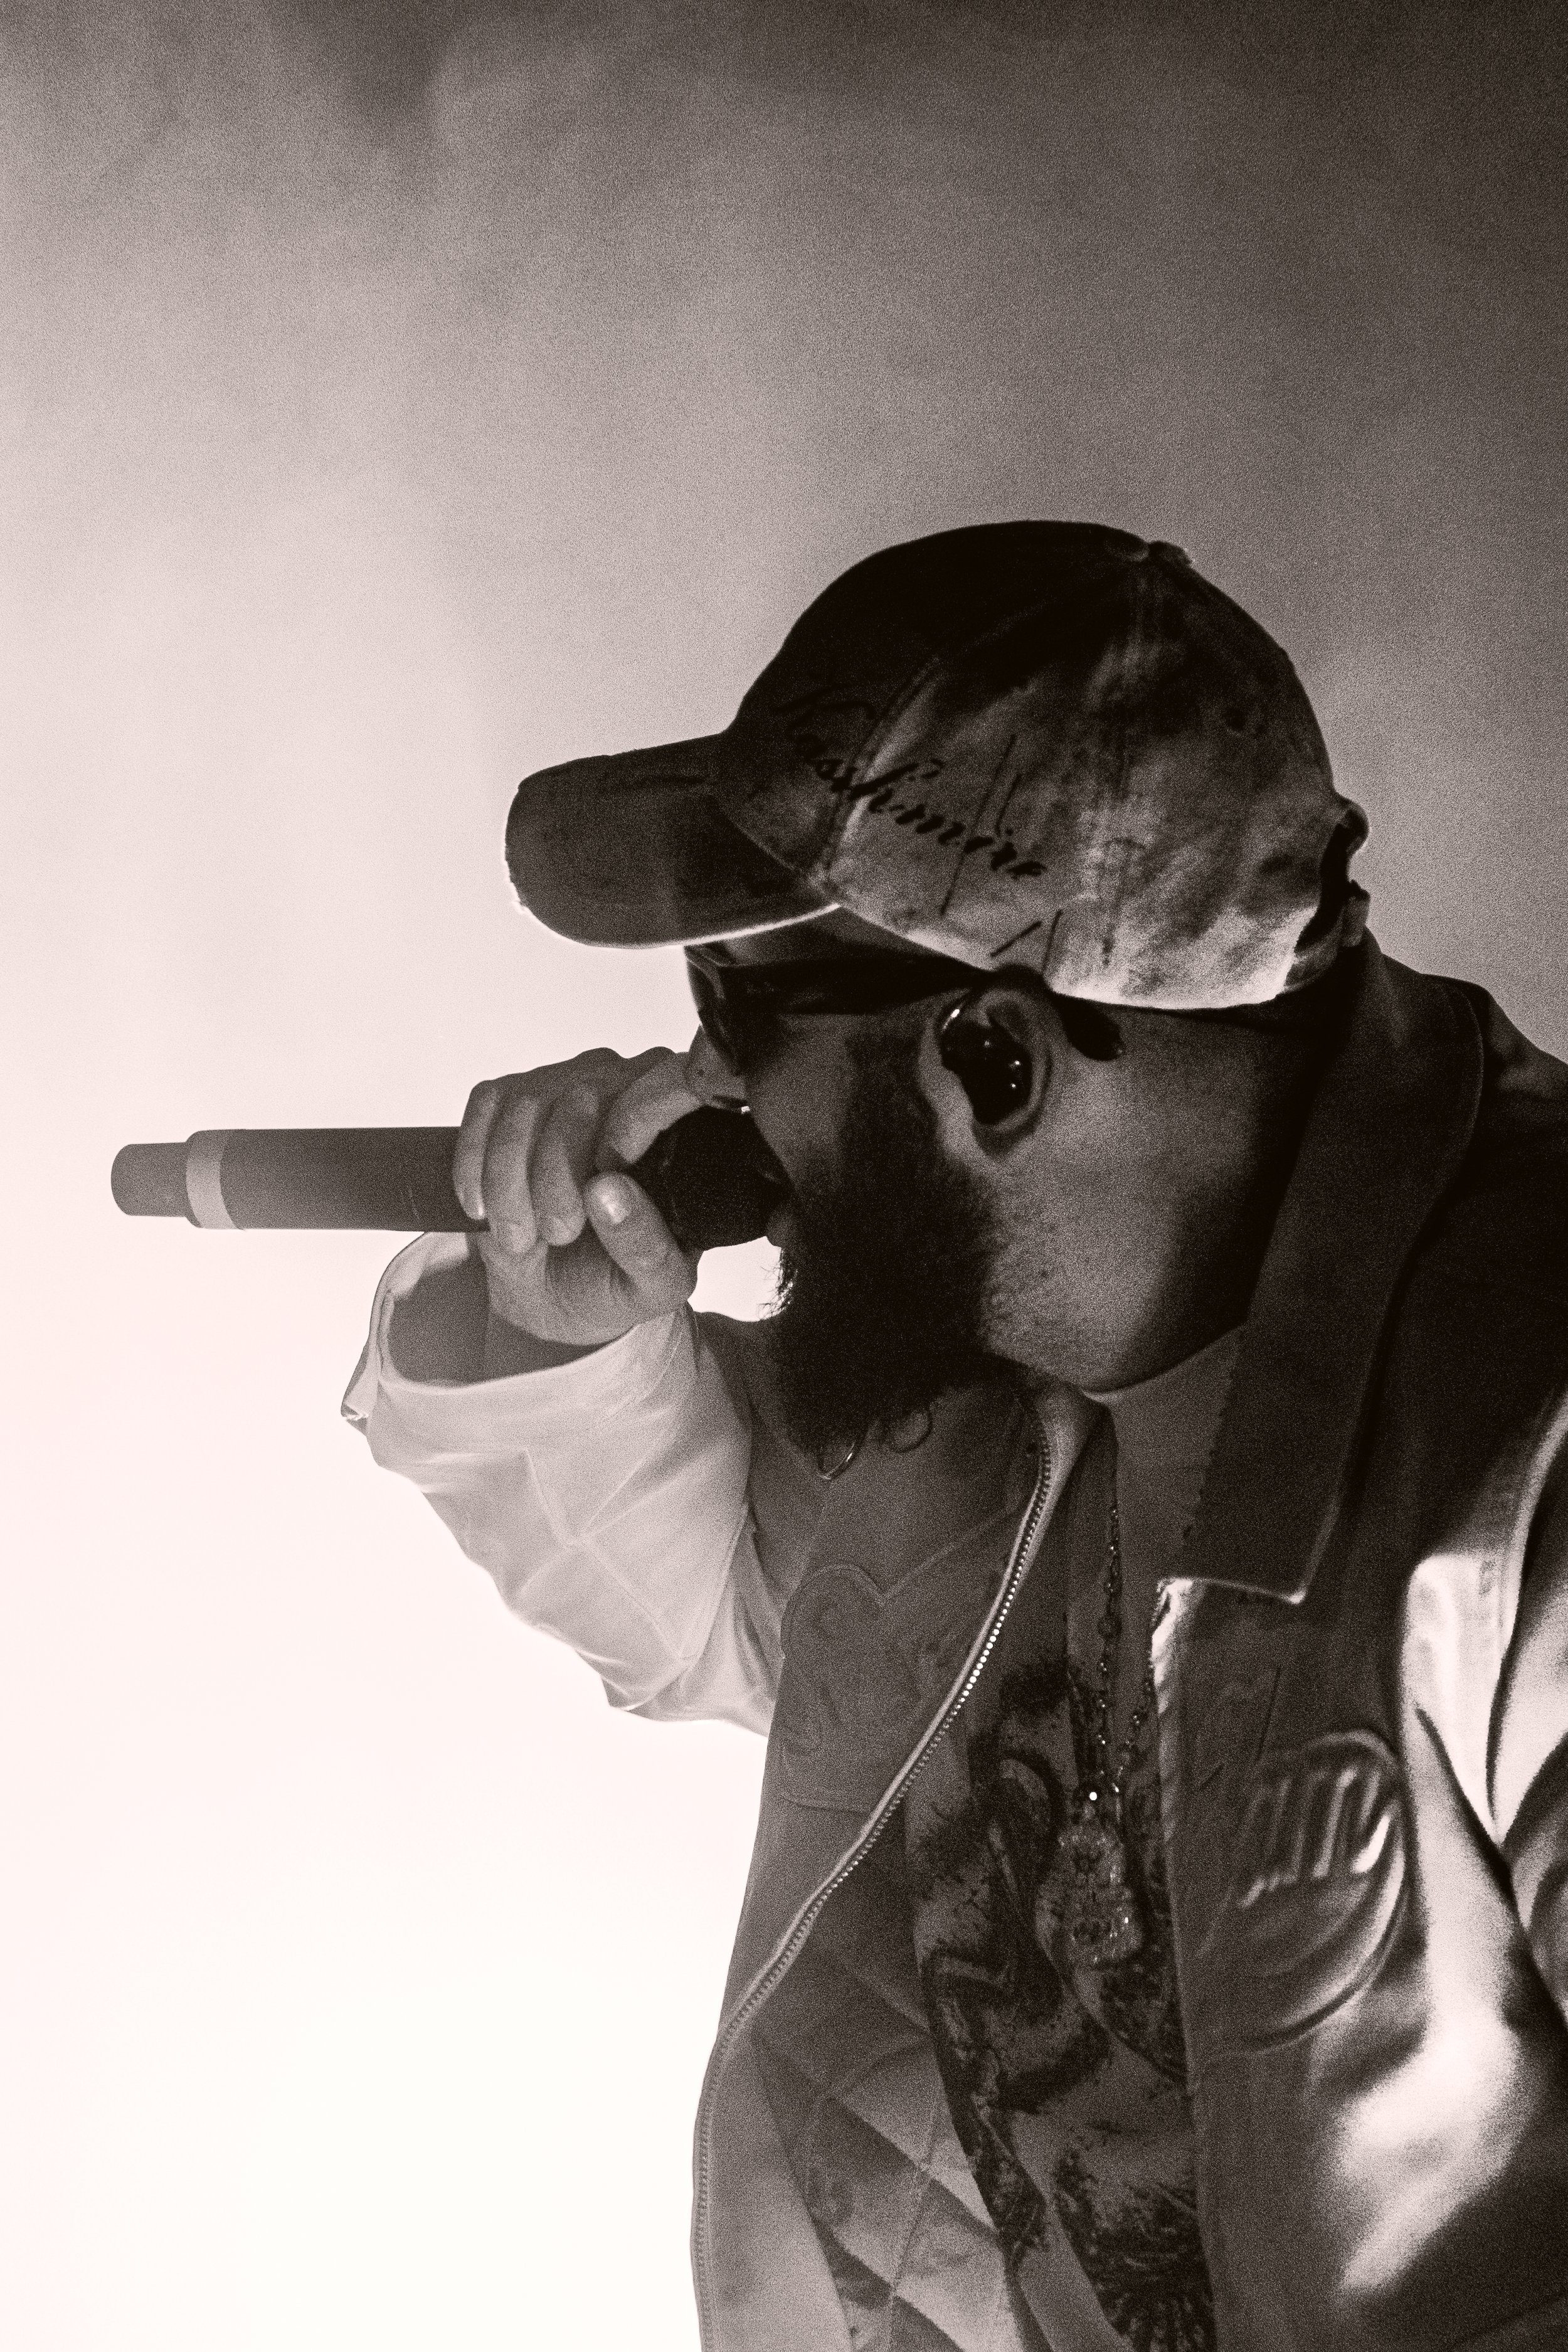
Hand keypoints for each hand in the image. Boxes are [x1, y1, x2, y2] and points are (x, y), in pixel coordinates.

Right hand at [453, 1047, 703, 1348]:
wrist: (559, 1291)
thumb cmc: (619, 1277)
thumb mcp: (653, 1285)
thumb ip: (645, 1246)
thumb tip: (608, 1191)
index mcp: (679, 1126)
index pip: (656, 1099)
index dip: (619, 1145)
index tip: (594, 1205)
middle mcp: (629, 1085)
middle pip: (583, 1098)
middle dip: (555, 1177)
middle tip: (556, 1234)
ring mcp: (567, 1081)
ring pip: (526, 1104)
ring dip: (509, 1180)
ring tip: (521, 1235)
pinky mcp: (511, 1095)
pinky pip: (485, 1106)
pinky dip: (474, 1164)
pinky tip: (484, 1208)